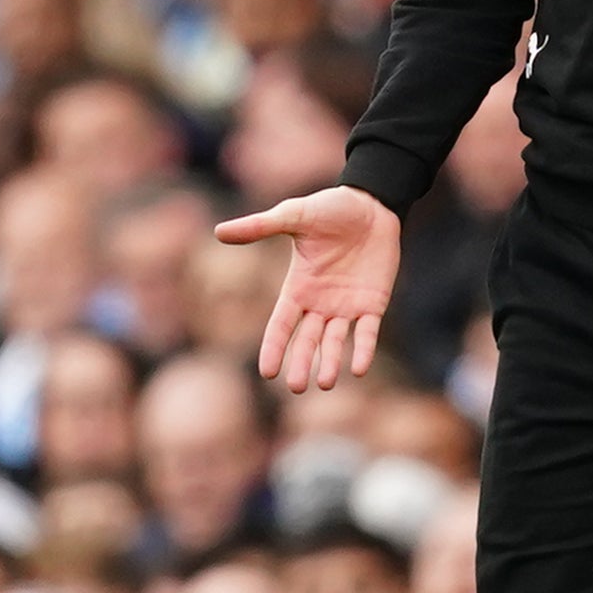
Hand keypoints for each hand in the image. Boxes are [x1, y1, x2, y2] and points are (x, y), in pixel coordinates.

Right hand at [216, 184, 401, 393]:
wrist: (371, 203)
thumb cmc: (329, 208)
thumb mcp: (293, 216)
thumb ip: (259, 227)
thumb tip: (219, 232)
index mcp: (298, 287)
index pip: (281, 325)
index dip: (274, 348)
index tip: (266, 373)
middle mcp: (320, 303)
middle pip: (307, 341)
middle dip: (301, 364)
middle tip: (296, 388)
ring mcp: (347, 306)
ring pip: (335, 342)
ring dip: (330, 363)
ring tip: (324, 384)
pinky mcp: (373, 303)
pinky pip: (367, 332)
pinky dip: (363, 350)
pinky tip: (359, 369)